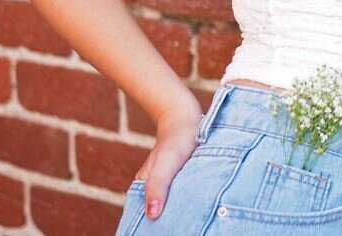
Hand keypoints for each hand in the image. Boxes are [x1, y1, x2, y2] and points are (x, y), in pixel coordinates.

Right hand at [135, 100, 203, 220]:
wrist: (186, 118)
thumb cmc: (176, 140)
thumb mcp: (166, 162)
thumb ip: (157, 185)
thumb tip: (152, 214)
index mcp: (142, 188)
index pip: (144, 217)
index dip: (153, 229)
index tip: (167, 234)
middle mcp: (153, 190)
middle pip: (160, 215)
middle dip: (170, 224)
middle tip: (186, 231)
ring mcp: (167, 186)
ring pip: (173, 207)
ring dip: (182, 214)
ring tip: (194, 224)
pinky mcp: (180, 181)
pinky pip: (183, 198)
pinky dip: (189, 204)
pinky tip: (199, 210)